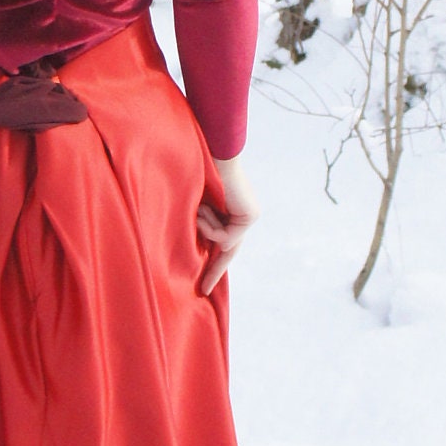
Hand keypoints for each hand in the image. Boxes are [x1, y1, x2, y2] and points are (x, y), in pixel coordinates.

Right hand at [196, 153, 258, 294]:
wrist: (209, 155)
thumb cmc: (195, 174)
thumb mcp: (194, 207)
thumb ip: (198, 226)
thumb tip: (201, 248)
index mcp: (230, 212)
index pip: (224, 243)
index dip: (214, 264)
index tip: (204, 283)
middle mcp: (242, 215)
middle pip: (229, 252)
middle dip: (214, 271)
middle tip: (203, 290)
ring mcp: (249, 216)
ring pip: (225, 244)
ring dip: (205, 229)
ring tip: (197, 209)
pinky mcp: (250, 217)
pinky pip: (226, 238)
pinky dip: (210, 227)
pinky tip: (205, 209)